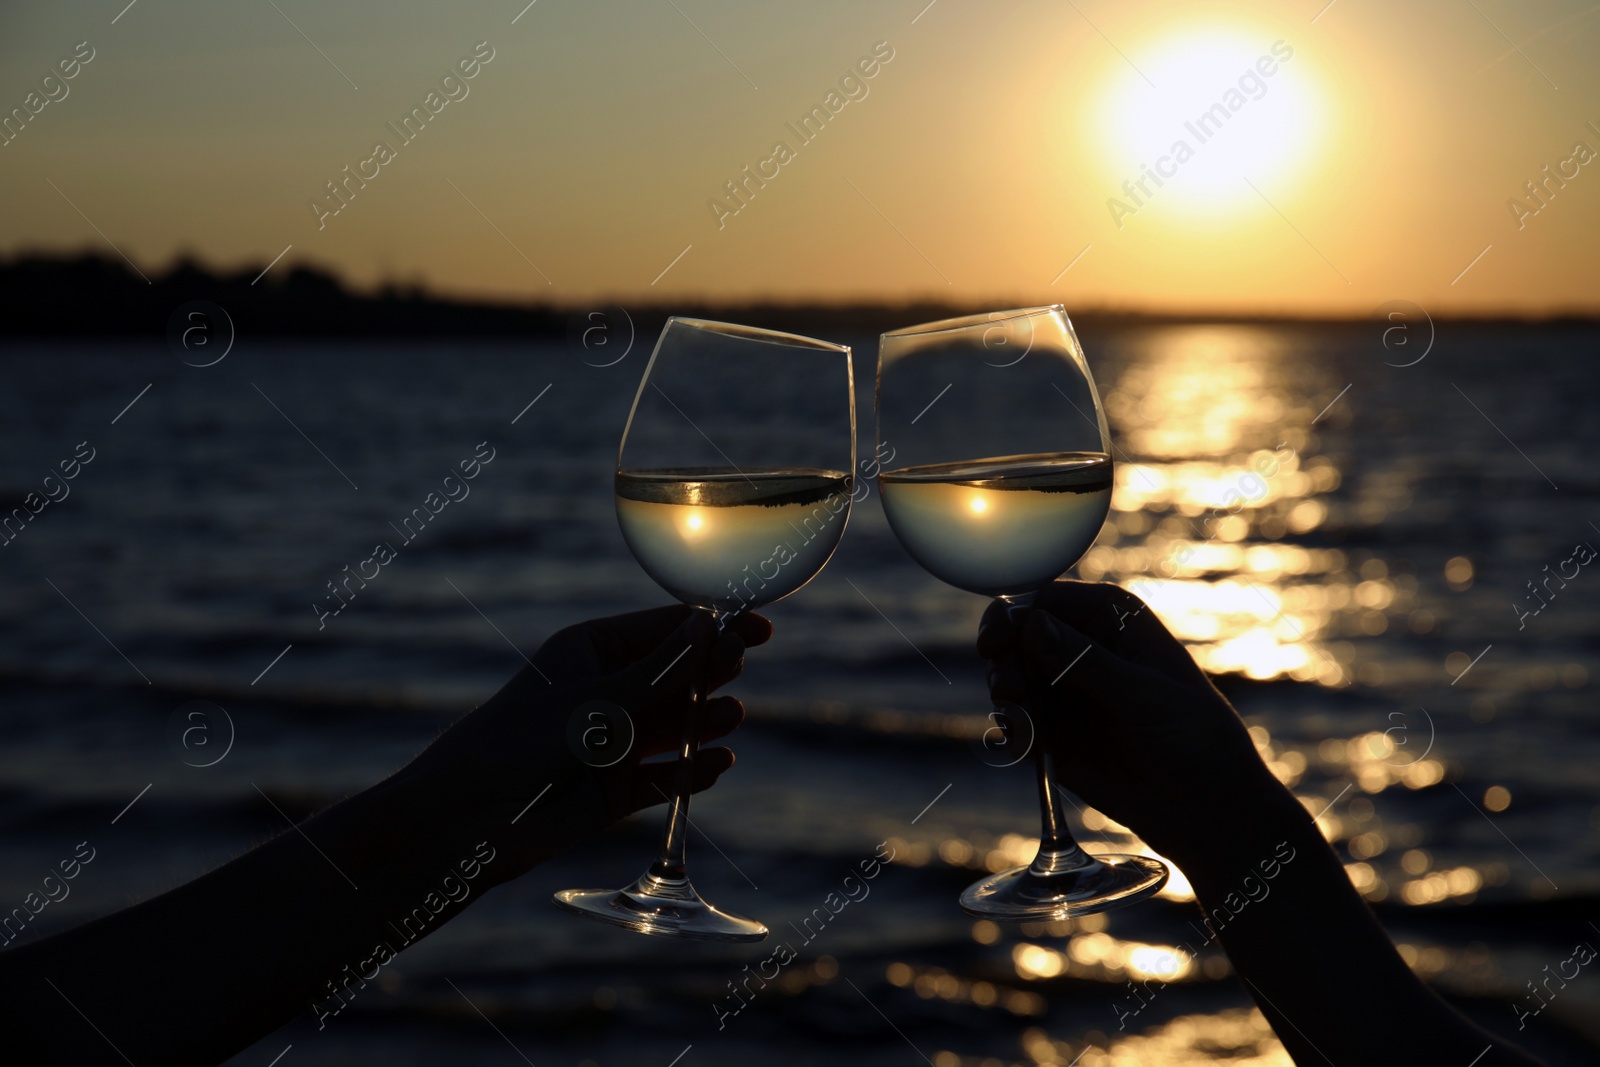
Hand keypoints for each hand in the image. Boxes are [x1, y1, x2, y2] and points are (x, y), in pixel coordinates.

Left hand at [392, 605, 770, 884]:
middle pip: (674, 676)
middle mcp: (604, 693)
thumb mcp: (602, 699)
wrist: (471, 818)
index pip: (662, 630)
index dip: (710, 627)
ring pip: (673, 727)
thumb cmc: (526, 739)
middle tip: (739, 667)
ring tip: (730, 716)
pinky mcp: (614, 791)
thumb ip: (663, 670)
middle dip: (709, 671)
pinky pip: (664, 777)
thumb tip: (710, 626)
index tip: (757, 627)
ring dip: (704, 720)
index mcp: (591, 651)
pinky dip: (691, 771)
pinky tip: (719, 762)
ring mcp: (611, 743)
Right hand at [977, 580, 1286, 865]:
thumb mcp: (1144, 696)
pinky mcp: (1055, 734)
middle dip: (1004, 659)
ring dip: (1006, 695)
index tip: (995, 642)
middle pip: (1018, 637)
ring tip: (1018, 718)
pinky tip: (1025, 746)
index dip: (1013, 617)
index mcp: (1112, 620)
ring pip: (1011, 678)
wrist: (1208, 809)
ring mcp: (1066, 692)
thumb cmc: (1196, 738)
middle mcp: (1083, 649)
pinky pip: (1018, 722)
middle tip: (1009, 689)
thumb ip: (1085, 661)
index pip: (1046, 600)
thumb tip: (1031, 624)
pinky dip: (1013, 731)